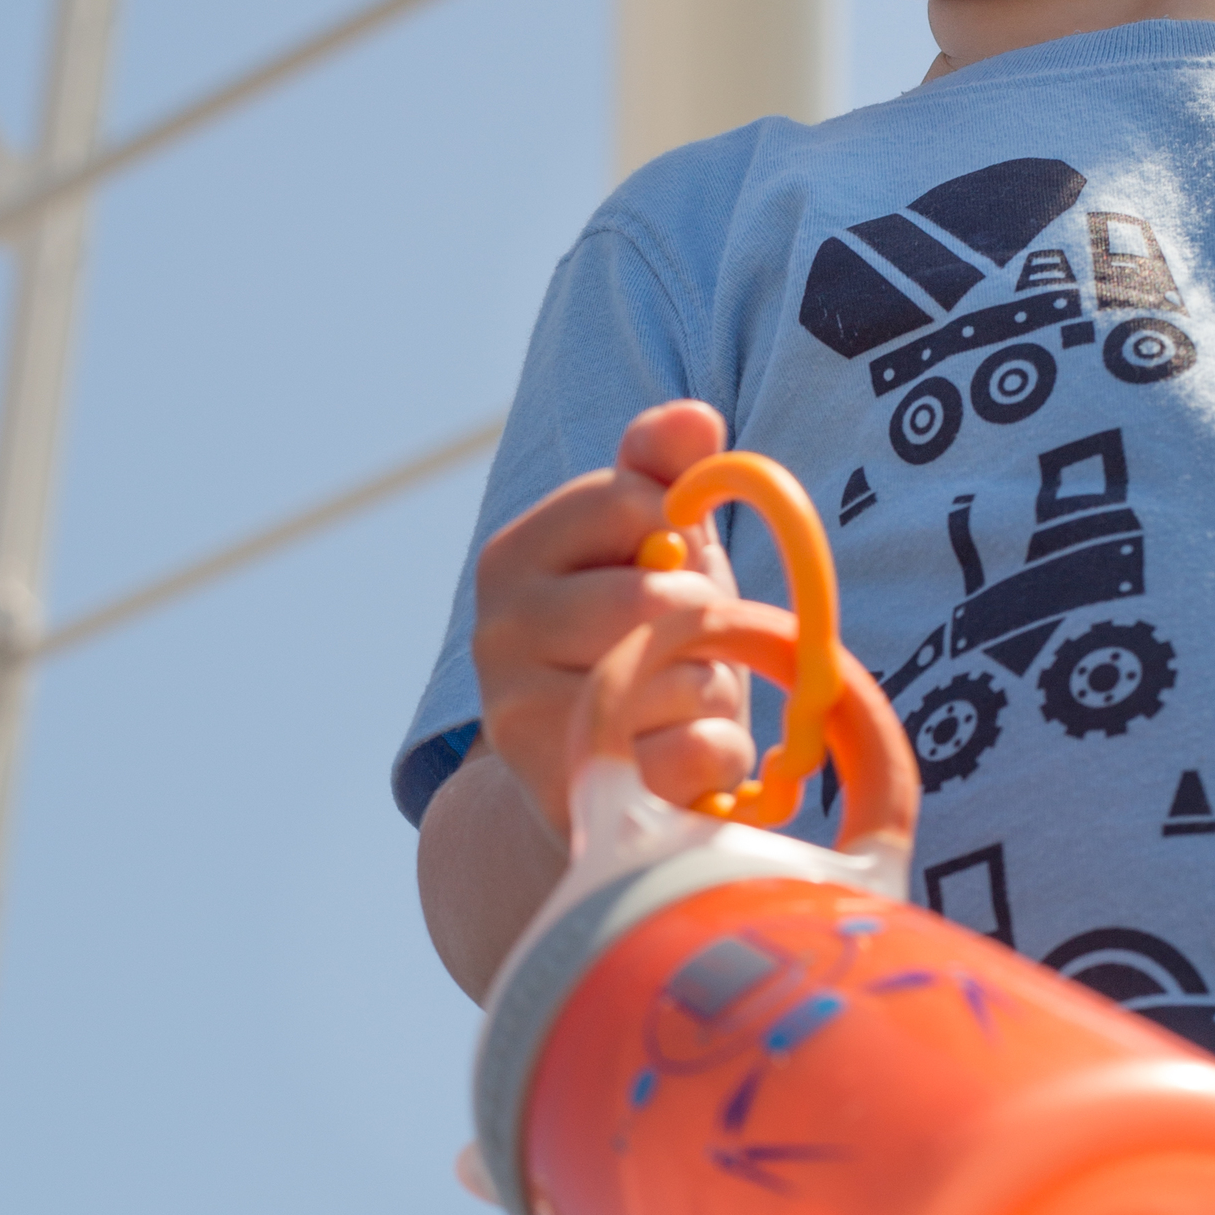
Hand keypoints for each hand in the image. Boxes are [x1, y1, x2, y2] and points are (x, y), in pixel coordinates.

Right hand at [471, 398, 753, 846]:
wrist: (587, 782)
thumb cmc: (634, 643)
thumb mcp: (652, 549)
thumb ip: (664, 473)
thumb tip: (697, 419)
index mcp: (511, 557)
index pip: (636, 501)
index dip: (684, 533)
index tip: (671, 564)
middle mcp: (496, 635)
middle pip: (660, 598)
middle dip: (706, 624)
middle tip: (685, 650)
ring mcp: (522, 721)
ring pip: (684, 679)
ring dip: (716, 695)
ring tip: (677, 707)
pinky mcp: (568, 796)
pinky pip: (697, 752)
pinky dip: (718, 757)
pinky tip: (681, 761)